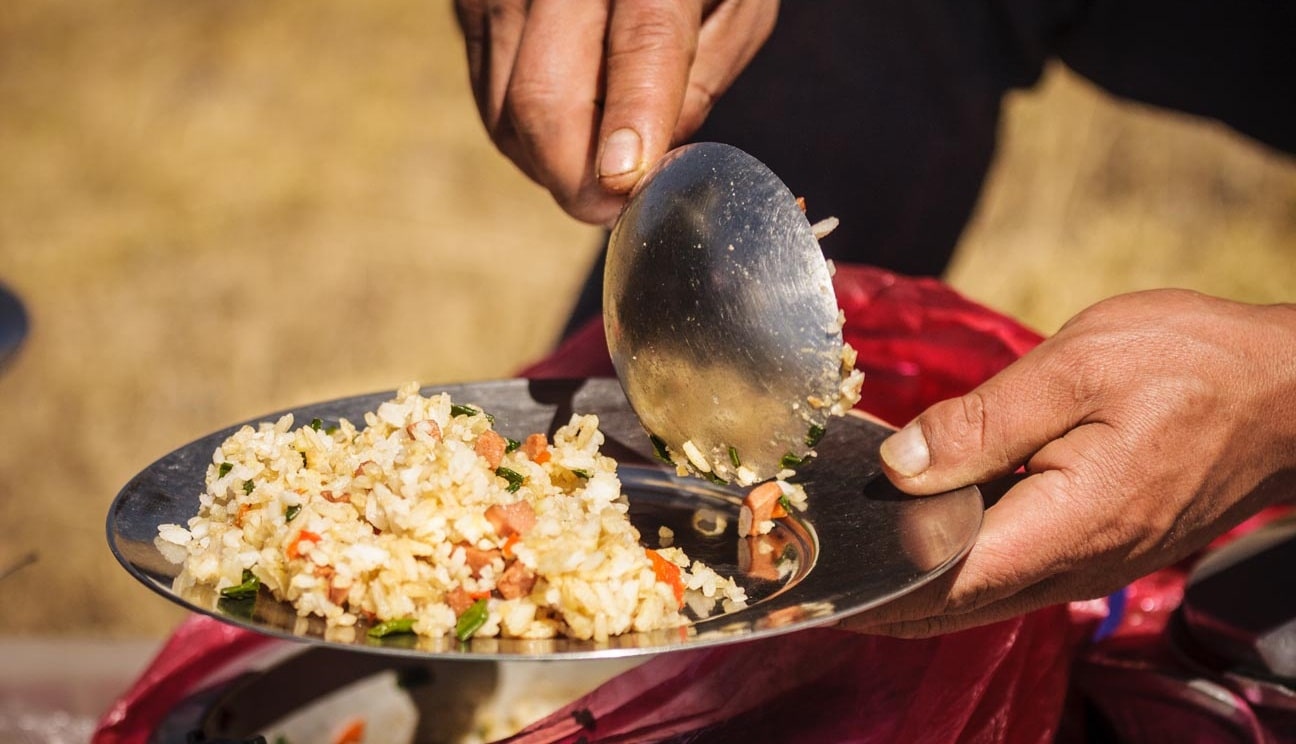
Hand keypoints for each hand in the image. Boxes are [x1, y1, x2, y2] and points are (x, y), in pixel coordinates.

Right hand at [454, 0, 777, 224]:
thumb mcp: (735, 3)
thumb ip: (704, 78)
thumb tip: (656, 162)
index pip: (639, 45)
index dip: (632, 122)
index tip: (627, 184)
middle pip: (546, 98)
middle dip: (578, 178)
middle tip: (613, 210)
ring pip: (508, 115)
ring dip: (552, 166)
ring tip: (597, 168)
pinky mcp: (469, 6)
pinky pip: (489, 103)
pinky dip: (527, 139)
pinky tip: (568, 135)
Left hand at [845, 289, 1295, 636]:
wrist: (1287, 390)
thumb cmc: (1192, 364)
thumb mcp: (1076, 368)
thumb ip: (979, 422)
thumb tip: (897, 466)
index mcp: (1064, 524)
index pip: (942, 581)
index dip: (869, 586)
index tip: (810, 580)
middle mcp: (1075, 563)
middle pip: (952, 604)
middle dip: (877, 597)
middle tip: (807, 573)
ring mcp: (1089, 562)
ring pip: (979, 596)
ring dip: (911, 588)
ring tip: (845, 562)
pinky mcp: (1097, 547)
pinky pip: (1010, 575)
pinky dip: (955, 568)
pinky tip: (921, 541)